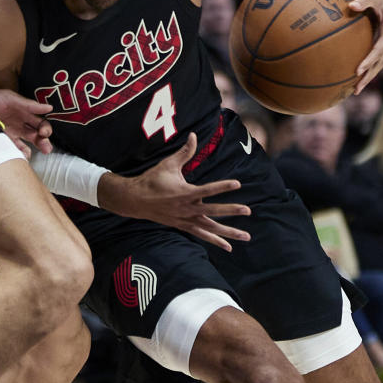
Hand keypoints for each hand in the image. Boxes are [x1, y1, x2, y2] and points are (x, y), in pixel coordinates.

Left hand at [0, 87, 53, 156]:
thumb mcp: (9, 98)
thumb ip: (29, 104)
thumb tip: (48, 107)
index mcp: (24, 113)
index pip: (41, 123)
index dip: (45, 129)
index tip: (44, 132)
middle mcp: (19, 125)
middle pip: (37, 136)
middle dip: (44, 142)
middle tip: (46, 147)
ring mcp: (10, 134)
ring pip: (26, 145)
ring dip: (32, 150)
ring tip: (30, 153)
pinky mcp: (0, 141)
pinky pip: (12, 149)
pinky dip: (18, 154)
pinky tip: (19, 155)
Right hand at [98, 132, 249, 250]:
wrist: (135, 200)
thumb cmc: (152, 180)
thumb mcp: (168, 164)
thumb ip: (185, 152)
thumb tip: (193, 135)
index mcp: (184, 192)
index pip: (207, 190)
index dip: (222, 186)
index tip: (238, 184)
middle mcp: (187, 208)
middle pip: (213, 211)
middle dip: (231, 211)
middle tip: (247, 211)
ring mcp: (185, 219)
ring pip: (210, 228)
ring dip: (229, 233)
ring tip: (246, 237)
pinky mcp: (183, 225)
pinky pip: (202, 234)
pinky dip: (215, 241)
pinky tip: (228, 247)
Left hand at [341, 0, 382, 92]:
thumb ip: (364, 0)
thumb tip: (351, 4)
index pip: (380, 48)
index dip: (370, 60)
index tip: (358, 70)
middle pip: (380, 61)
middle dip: (369, 76)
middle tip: (356, 89)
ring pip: (377, 62)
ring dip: (367, 76)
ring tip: (354, 89)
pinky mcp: (378, 38)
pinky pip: (371, 55)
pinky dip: (364, 65)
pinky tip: (349, 73)